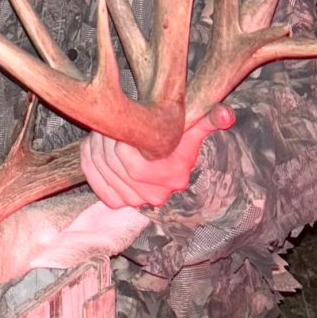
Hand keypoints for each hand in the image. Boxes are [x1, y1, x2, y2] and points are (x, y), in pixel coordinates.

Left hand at [79, 103, 235, 208]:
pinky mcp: (119, 202)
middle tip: (110, 123)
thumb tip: (226, 115)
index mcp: (173, 176)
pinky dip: (91, 164)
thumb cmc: (174, 133)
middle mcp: (156, 196)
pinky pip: (96, 184)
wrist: (163, 153)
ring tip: (104, 132)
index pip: (130, 160)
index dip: (121, 137)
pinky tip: (97, 148)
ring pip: (102, 171)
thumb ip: (210, 117)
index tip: (124, 119)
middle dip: (106, 139)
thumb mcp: (192, 123)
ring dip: (96, 147)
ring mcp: (136, 202)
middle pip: (112, 164)